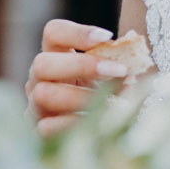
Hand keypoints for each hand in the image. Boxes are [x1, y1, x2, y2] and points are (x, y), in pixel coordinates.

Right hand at [25, 19, 127, 135]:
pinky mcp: (37, 131)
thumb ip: (117, 63)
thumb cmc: (99, 99)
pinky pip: (48, 126)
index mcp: (55, 57)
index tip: (107, 37)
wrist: (89, 136)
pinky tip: (99, 126)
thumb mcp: (108, 78)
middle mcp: (38, 79)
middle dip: (82, 65)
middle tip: (118, 71)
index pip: (53, 33)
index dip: (77, 32)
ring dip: (82, 97)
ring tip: (114, 104)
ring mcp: (35, 105)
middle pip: (42, 63)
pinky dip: (76, 124)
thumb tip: (134, 49)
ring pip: (44, 94)